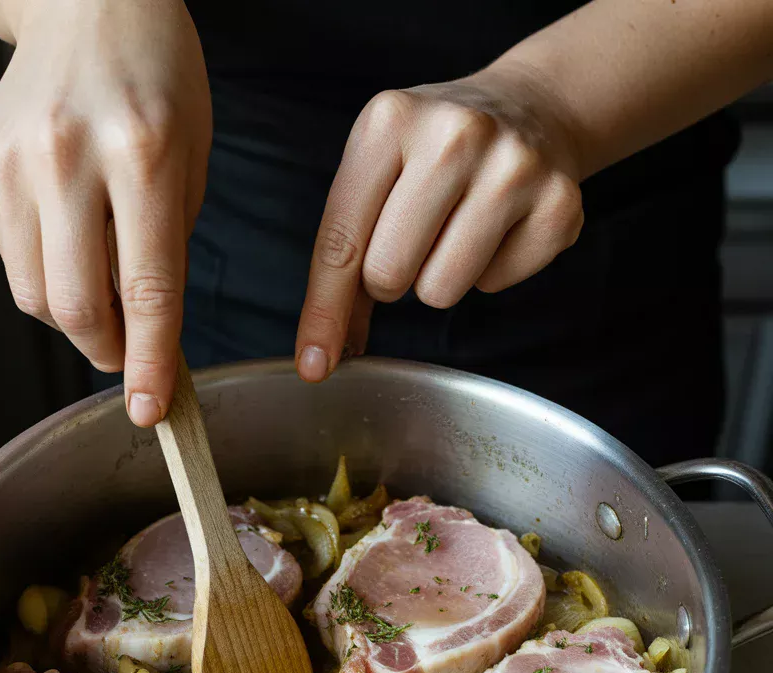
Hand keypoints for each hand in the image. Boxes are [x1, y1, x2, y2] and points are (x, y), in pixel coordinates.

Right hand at [0, 0, 211, 424]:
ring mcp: (16, 163)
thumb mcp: (193, 162)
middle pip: (74, 306)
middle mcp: (69, 159)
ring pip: (36, 294)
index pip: (146, 290)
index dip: (148, 363)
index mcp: (141, 156)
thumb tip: (148, 336)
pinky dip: (50, 277)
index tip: (151, 411)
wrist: (86, 4)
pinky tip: (74, 248)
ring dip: (76, 319)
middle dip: (107, 351)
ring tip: (105, 289)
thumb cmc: (158, 84)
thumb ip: (168, 250)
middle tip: (129, 354)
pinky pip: (15, 260)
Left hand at [295, 65, 583, 381]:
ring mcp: (514, 167)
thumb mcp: (377, 173)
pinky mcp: (559, 203)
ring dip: (440, 277)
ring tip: (457, 229)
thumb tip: (322, 353)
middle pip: (388, 274)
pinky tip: (498, 226)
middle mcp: (454, 134)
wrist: (533, 108)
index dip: (324, 312)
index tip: (313, 364)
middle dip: (391, 278)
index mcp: (390, 120)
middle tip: (413, 237)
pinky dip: (489, 271)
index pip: (341, 242)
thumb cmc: (435, 153)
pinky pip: (495, 286)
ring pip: (441, 291)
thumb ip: (343, 260)